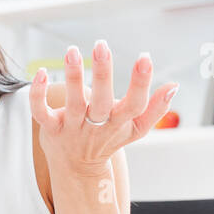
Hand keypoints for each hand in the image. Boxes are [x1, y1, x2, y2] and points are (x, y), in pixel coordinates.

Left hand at [28, 41, 178, 176]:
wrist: (77, 168)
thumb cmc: (107, 140)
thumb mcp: (135, 129)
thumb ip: (155, 109)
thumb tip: (175, 86)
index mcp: (120, 123)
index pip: (135, 105)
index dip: (141, 83)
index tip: (145, 57)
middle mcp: (96, 125)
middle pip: (102, 102)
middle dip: (103, 74)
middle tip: (102, 45)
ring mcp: (73, 127)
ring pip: (73, 103)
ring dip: (73, 77)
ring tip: (72, 51)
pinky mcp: (51, 128)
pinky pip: (41, 112)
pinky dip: (39, 94)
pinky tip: (41, 72)